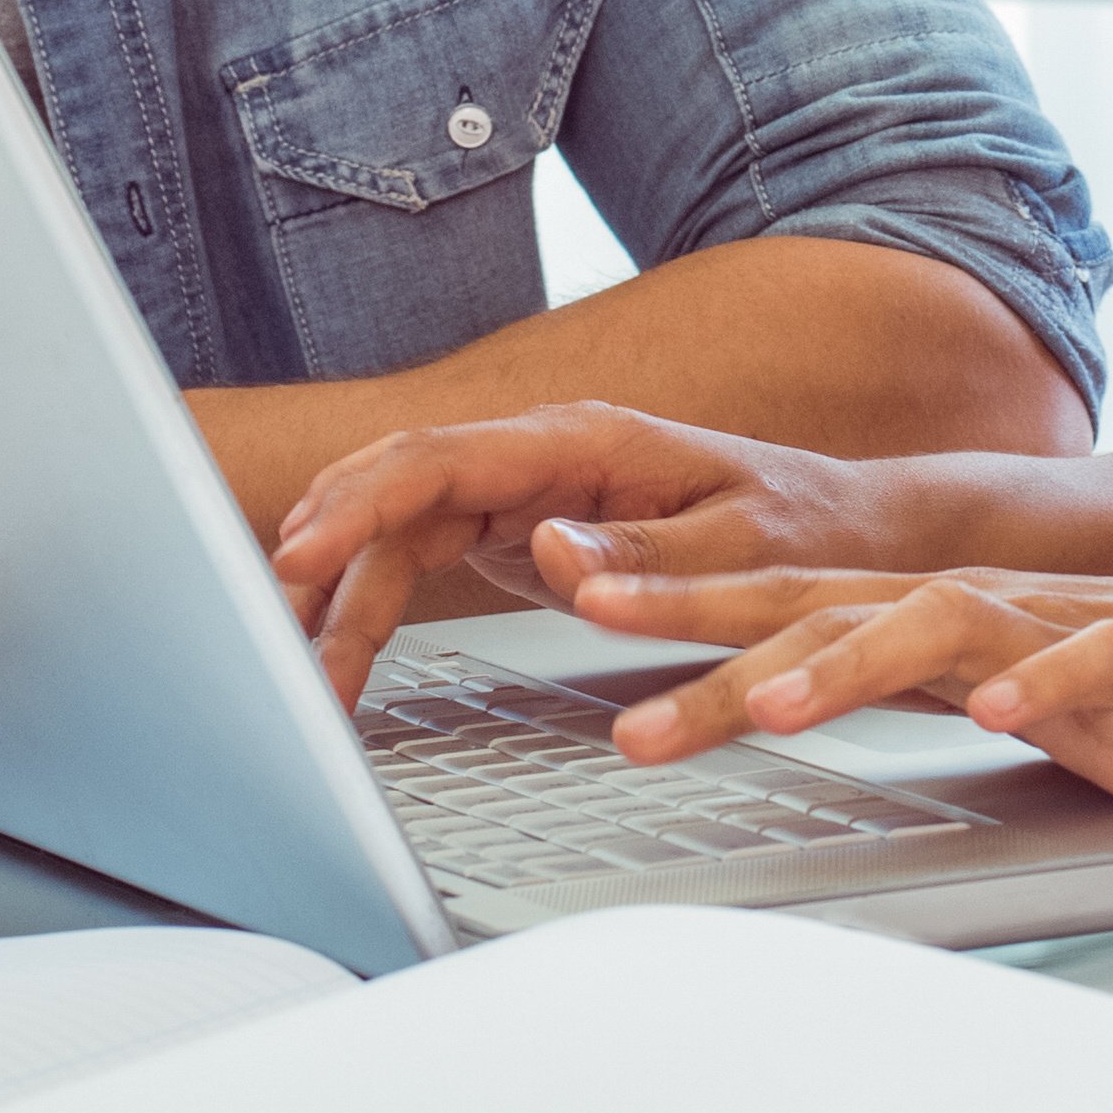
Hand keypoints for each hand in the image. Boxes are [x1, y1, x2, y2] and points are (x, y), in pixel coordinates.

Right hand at [269, 405, 918, 700]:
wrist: (842, 529)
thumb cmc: (800, 531)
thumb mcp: (740, 549)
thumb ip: (645, 556)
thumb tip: (551, 553)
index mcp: (585, 441)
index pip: (445, 456)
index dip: (363, 500)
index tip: (305, 549)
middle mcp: (542, 455)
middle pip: (400, 481)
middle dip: (326, 542)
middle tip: (269, 621)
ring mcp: (525, 490)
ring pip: (401, 526)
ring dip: (344, 590)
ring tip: (300, 670)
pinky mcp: (521, 529)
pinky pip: (425, 555)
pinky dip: (377, 602)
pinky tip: (339, 653)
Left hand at [559, 561, 1112, 809]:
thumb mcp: (1001, 686)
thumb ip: (902, 683)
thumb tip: (778, 697)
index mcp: (935, 618)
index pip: (781, 601)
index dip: (675, 595)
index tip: (571, 591)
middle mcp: (979, 610)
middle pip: (822, 605)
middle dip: (704, 615)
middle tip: (594, 612)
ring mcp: (1060, 630)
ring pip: (935, 631)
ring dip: (845, 665)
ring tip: (765, 703)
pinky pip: (1091, 671)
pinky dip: (1045, 688)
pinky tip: (1005, 712)